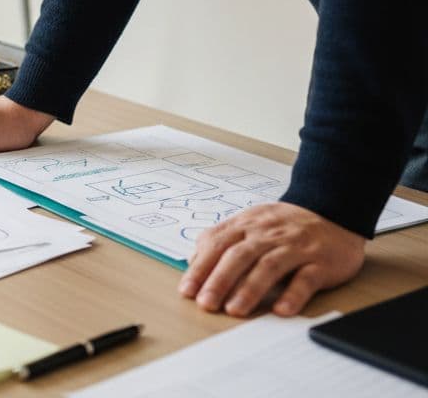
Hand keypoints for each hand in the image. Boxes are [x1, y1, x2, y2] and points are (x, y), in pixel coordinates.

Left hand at [179, 202, 365, 316]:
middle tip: (206, 304)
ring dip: (250, 289)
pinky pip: (307, 278)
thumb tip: (193, 263)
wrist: (333, 211)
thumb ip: (221, 241)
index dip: (201, 268)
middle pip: (239, 255)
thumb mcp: (249, 224)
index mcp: (247, 224)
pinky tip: (281, 310)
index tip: (187, 291)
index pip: (217, 244)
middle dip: (219, 281)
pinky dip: (293, 294)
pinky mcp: (321, 261)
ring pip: (269, 266)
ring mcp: (295, 247)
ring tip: (235, 310)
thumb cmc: (284, 225)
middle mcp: (268, 234)